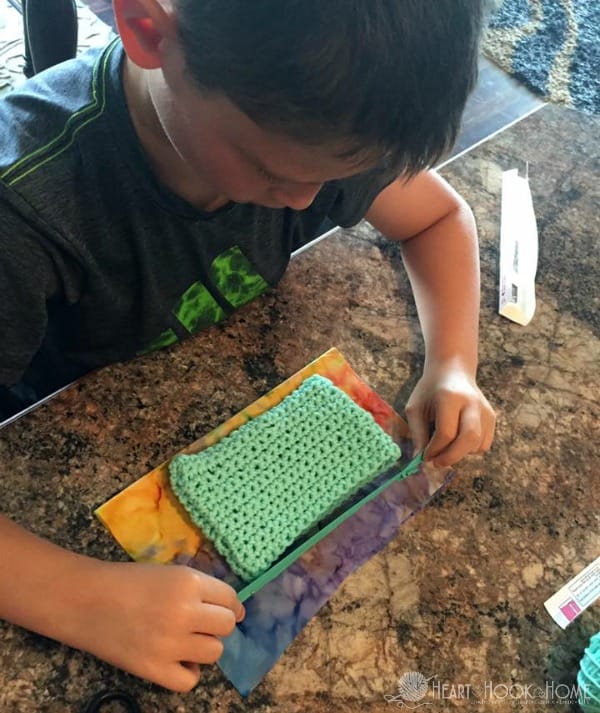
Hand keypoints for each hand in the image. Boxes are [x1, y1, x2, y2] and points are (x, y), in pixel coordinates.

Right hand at [62, 561, 244, 691]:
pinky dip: (188, 672)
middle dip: (217, 624)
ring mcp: (170, 644)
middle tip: (200, 623)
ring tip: (185, 639)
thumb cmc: (129, 580)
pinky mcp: (153, 669)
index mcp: (189, 583)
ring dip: (204, 646)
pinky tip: (176, 660)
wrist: (86, 600)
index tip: (223, 608)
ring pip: (214, 652)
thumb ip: (200, 587)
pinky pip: (190, 681)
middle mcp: (184, 613)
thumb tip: (234, 609)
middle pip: (226, 626)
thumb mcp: (170, 572)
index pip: (230, 599)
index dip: (229, 604)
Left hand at [404, 362, 494, 466]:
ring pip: (478, 444)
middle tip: (437, 462)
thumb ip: (417, 433)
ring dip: (460, 453)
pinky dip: (470, 450)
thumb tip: (420, 459)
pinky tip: (457, 441)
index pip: (446, 432)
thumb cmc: (429, 390)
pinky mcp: (491, 416)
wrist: (452, 371)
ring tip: (445, 448)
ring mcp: (485, 409)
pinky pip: (484, 444)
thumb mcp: (415, 408)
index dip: (434, 449)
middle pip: (469, 438)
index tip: (425, 456)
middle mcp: (472, 403)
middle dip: (451, 456)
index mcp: (450, 397)